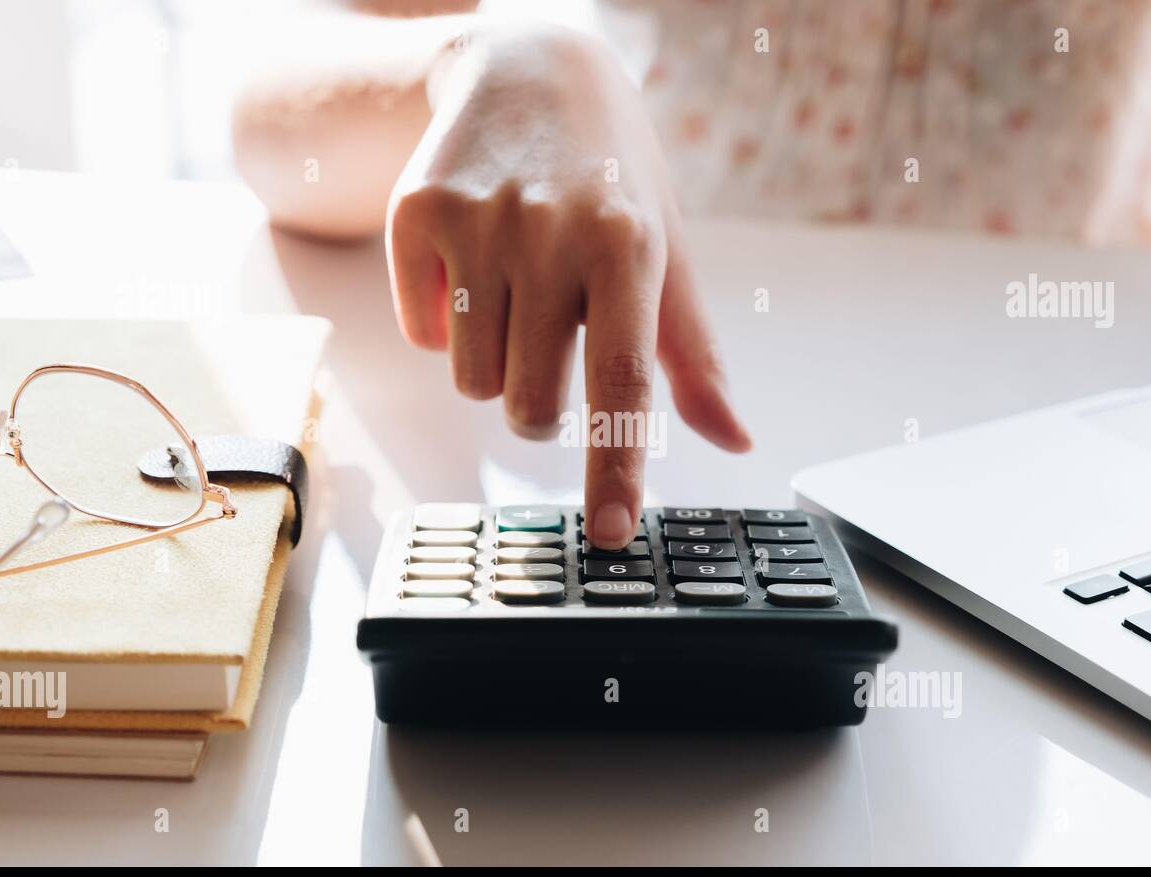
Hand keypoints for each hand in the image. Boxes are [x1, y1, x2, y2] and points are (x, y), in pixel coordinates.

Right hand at [387, 22, 750, 548]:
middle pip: (532, 404)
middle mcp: (549, 232)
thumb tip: (733, 440)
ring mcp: (476, 221)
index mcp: (627, 246)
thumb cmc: (611, 179)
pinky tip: (470, 273)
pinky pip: (422, 335)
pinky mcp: (417, 212)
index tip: (611, 533)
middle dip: (543, 404)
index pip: (622, 383)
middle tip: (554, 344)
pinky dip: (445, 327)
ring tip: (516, 301)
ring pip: (472, 380)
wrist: (527, 69)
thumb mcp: (665, 251)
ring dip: (496, 367)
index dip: (616, 467)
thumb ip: (693, 355)